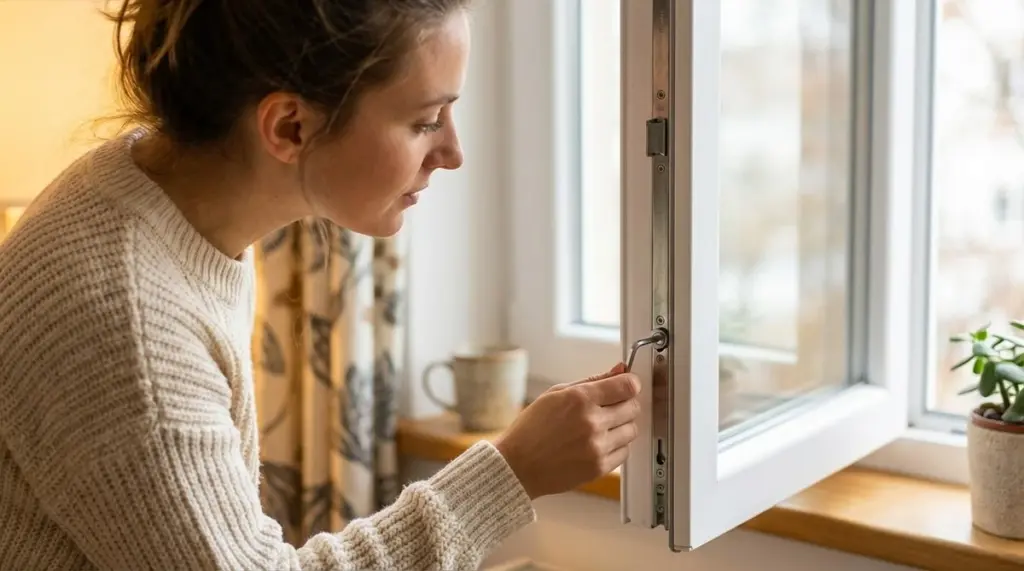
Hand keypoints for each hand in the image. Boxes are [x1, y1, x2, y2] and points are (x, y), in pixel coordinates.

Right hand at [494, 363, 640, 499]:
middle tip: (610, 407)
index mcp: (579, 399)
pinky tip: (598, 443)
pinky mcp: (600, 467)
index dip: (630, 383)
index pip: (627, 386)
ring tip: (601, 427)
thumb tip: (619, 370)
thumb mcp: (555, 394)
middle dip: (625, 404)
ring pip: (632, 429)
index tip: (628, 385)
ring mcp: (597, 446)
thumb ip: (591, 381)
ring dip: (621, 426)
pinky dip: (617, 446)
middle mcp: (591, 422)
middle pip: (633, 407)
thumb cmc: (531, 429)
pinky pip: (625, 452)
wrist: (518, 466)